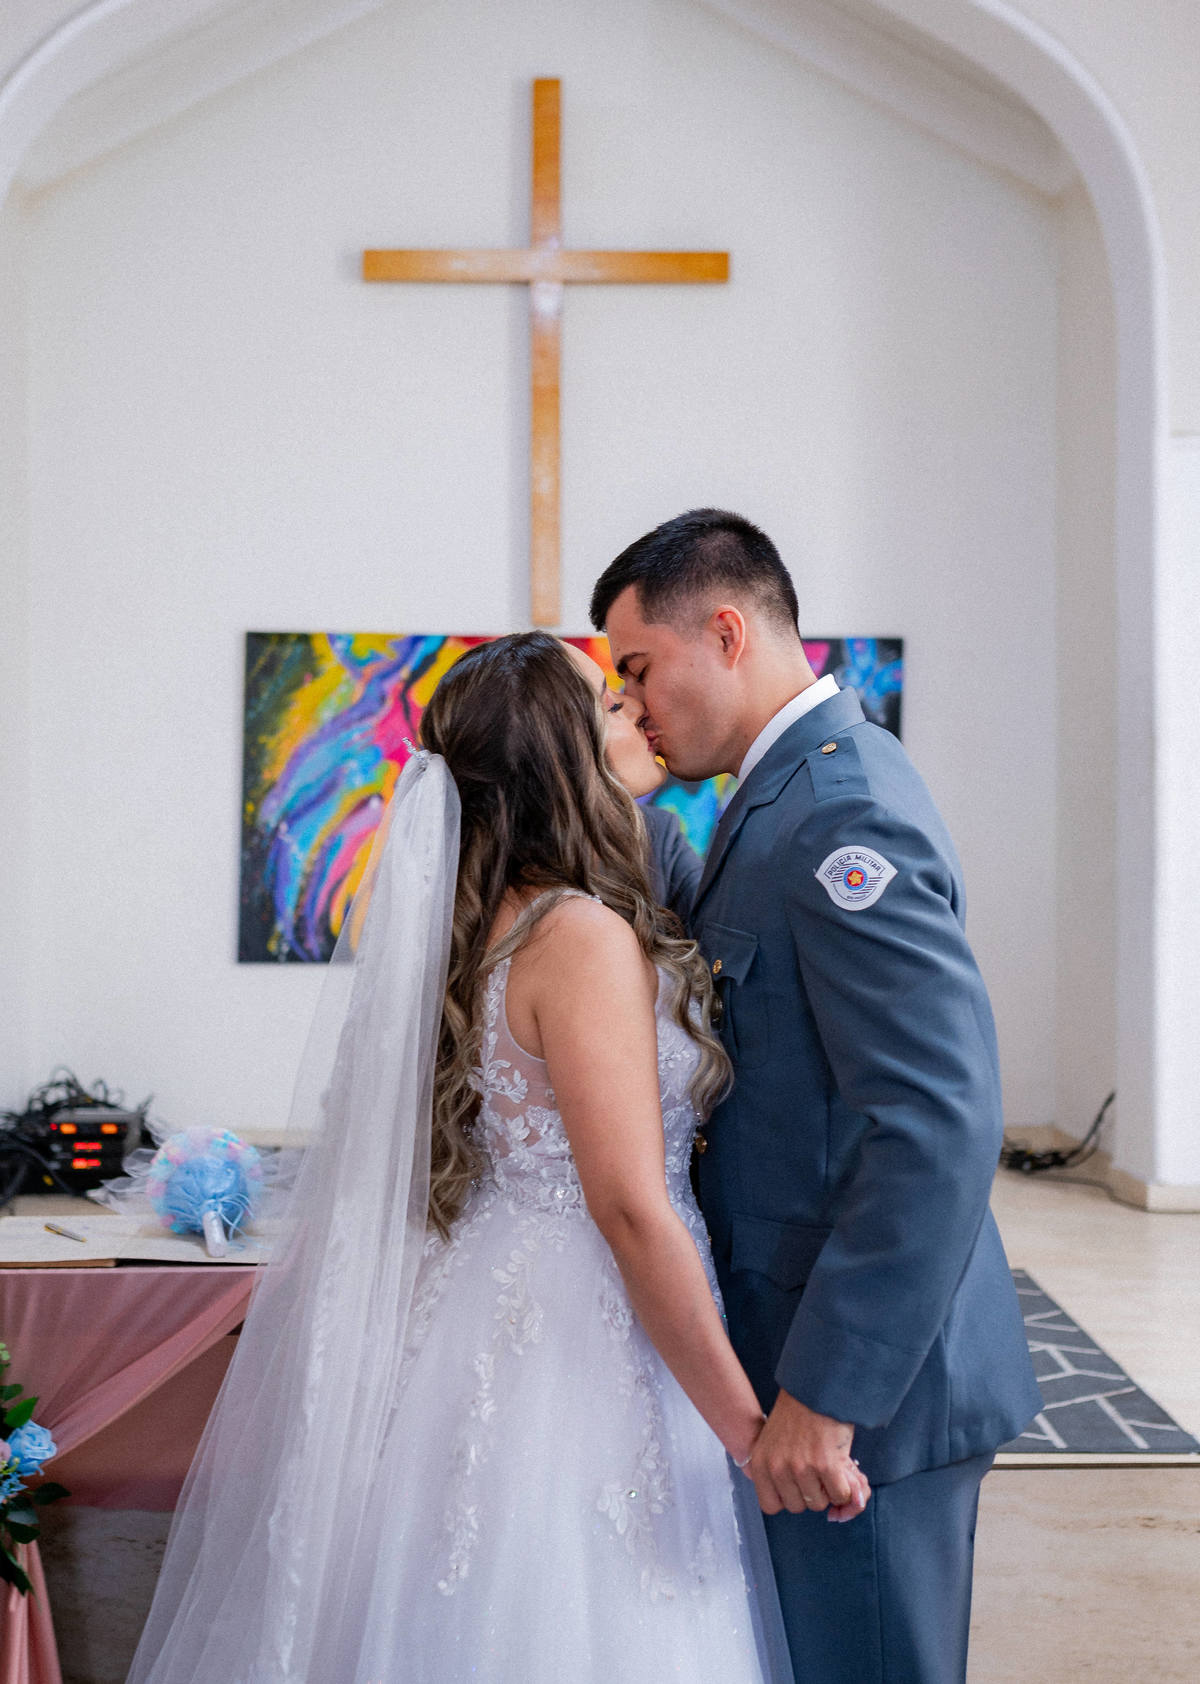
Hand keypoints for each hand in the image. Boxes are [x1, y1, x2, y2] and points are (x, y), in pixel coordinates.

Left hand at [747, 1389, 869, 1520]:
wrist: (817, 1388)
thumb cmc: (798, 1412)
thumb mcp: (776, 1442)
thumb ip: (784, 1474)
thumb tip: (813, 1506)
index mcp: (760, 1463)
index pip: (770, 1505)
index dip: (788, 1497)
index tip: (797, 1485)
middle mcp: (777, 1468)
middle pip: (798, 1506)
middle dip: (810, 1492)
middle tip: (817, 1471)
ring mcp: (801, 1467)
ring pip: (820, 1503)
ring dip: (828, 1488)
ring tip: (827, 1463)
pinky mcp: (826, 1465)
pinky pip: (840, 1495)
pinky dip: (846, 1488)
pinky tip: (841, 1467)